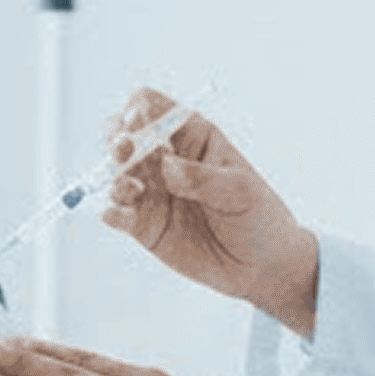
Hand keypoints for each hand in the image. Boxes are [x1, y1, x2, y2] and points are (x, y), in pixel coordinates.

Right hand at [98, 86, 319, 333]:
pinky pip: (120, 214)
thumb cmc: (259, 217)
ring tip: (128, 188)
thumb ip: (203, 178)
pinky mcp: (146, 226)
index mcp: (193, 138)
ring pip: (119, 175)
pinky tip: (113, 214)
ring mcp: (154, 193)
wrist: (262, 266)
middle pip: (130, 138)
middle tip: (122, 148)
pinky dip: (112, 212)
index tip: (136, 118)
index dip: (141, 109)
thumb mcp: (240, 191)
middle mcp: (167, 161)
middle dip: (120, 139)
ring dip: (114, 176)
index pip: (157, 110)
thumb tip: (167, 167)